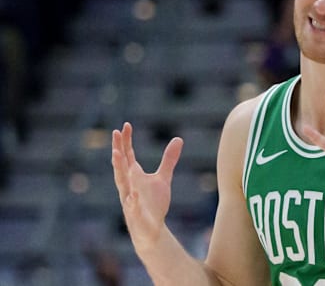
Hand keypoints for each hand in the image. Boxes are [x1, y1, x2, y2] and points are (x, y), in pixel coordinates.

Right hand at [111, 122, 182, 250]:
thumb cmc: (153, 203)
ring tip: (116, 154)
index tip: (125, 125)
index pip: (128, 156)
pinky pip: (133, 209)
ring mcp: (130, 201)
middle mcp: (129, 186)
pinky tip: (133, 197)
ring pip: (122, 184)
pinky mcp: (136, 216)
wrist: (151, 230)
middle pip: (121, 165)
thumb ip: (168, 160)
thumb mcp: (163, 178)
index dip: (126, 141)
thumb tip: (178, 139)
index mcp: (134, 177)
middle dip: (118, 149)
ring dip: (119, 169)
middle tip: (115, 134)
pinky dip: (132, 203)